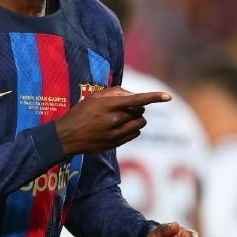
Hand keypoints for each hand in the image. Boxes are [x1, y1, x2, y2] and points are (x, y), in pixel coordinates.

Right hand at [55, 87, 170, 154]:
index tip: (168, 97)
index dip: (155, 97)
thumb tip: (132, 95)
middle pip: (140, 112)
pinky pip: (134, 134)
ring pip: (140, 124)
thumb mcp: (94, 97)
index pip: (138, 100)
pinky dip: (132, 129)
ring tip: (124, 118)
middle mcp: (115, 119)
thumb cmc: (80, 113)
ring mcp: (116, 133)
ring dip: (137, 119)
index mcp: (109, 105)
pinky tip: (121, 127)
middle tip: (125, 108)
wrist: (68, 136)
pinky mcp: (116, 143)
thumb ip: (114, 93)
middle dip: (138, 109)